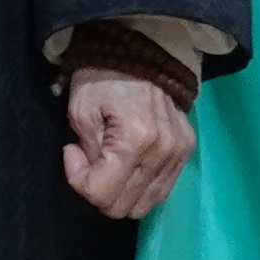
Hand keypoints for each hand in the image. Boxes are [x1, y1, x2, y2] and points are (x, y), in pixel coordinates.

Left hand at [61, 57, 193, 221]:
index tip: (72, 153)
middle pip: (124, 207)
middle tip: (88, 160)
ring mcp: (179, 154)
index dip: (79, 181)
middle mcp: (163, 153)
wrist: (140, 52)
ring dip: (120, 192)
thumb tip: (91, 176)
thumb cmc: (102, 77)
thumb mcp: (81, 112)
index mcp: (135, 140)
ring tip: (109, 162)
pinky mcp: (187, 152)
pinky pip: (162, 190)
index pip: (102, 194)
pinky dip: (140, 187)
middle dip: (98, 190)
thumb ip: (87, 154)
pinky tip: (128, 164)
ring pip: (144, 204)